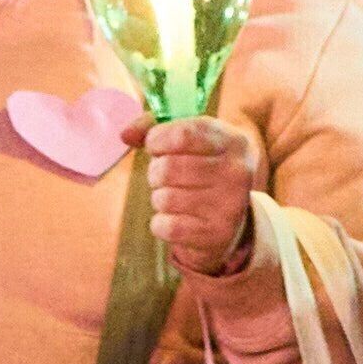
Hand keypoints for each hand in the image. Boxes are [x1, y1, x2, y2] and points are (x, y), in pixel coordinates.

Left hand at [139, 107, 262, 278]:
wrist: (228, 224)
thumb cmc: (201, 172)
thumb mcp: (190, 142)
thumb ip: (155, 128)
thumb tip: (125, 135)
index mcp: (233, 141)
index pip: (183, 135)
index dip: (157, 139)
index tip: (154, 146)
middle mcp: (236, 172)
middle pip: (168, 168)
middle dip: (155, 173)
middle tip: (163, 177)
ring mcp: (229, 206)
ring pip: (164, 198)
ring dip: (159, 199)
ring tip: (174, 199)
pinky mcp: (216, 235)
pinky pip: (166, 226)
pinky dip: (160, 224)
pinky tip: (175, 220)